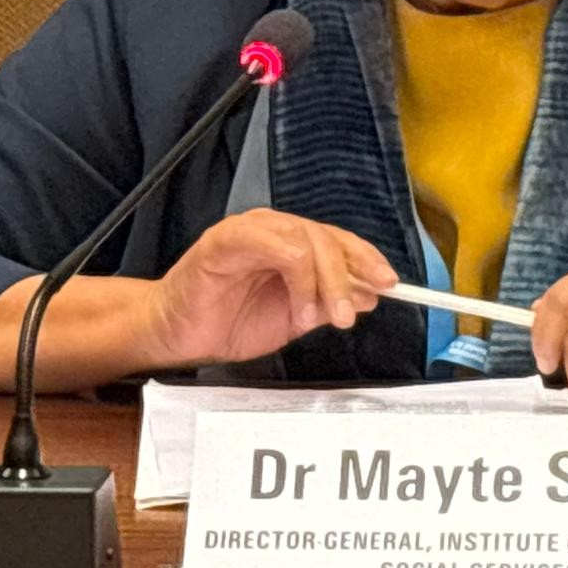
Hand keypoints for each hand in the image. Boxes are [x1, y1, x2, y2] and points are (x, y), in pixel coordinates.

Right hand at [140, 209, 397, 368]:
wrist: (177, 336)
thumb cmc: (227, 322)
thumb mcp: (293, 318)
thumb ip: (328, 303)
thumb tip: (368, 295)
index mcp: (291, 244)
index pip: (338, 240)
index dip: (366, 258)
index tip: (389, 283)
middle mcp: (274, 231)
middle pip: (326, 237)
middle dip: (347, 275)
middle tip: (350, 312)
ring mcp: (249, 231)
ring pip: (303, 236)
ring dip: (321, 278)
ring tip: (319, 315)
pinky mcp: (223, 240)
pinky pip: (266, 239)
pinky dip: (292, 269)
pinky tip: (297, 300)